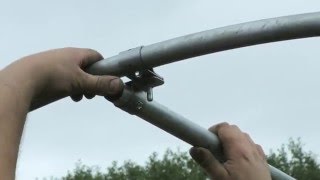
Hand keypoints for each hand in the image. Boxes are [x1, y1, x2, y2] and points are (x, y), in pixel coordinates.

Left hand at [0, 47, 123, 109]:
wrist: (21, 81)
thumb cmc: (54, 77)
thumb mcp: (80, 81)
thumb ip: (100, 84)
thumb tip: (120, 85)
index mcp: (75, 54)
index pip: (95, 56)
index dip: (104, 67)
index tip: (107, 80)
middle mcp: (65, 56)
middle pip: (85, 67)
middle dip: (92, 80)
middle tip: (93, 93)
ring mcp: (54, 65)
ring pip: (74, 74)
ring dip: (80, 86)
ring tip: (80, 97)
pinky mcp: (45, 74)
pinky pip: (62, 79)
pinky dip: (68, 88)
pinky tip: (67, 96)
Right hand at [190, 123, 270, 179]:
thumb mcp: (220, 178)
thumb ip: (207, 162)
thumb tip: (194, 149)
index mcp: (239, 150)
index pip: (225, 128)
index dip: (213, 130)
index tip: (206, 140)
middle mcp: (250, 148)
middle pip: (235, 130)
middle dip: (222, 134)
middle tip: (212, 149)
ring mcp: (258, 154)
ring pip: (244, 137)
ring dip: (233, 140)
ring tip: (224, 155)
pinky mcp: (263, 161)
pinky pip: (252, 146)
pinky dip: (243, 147)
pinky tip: (237, 160)